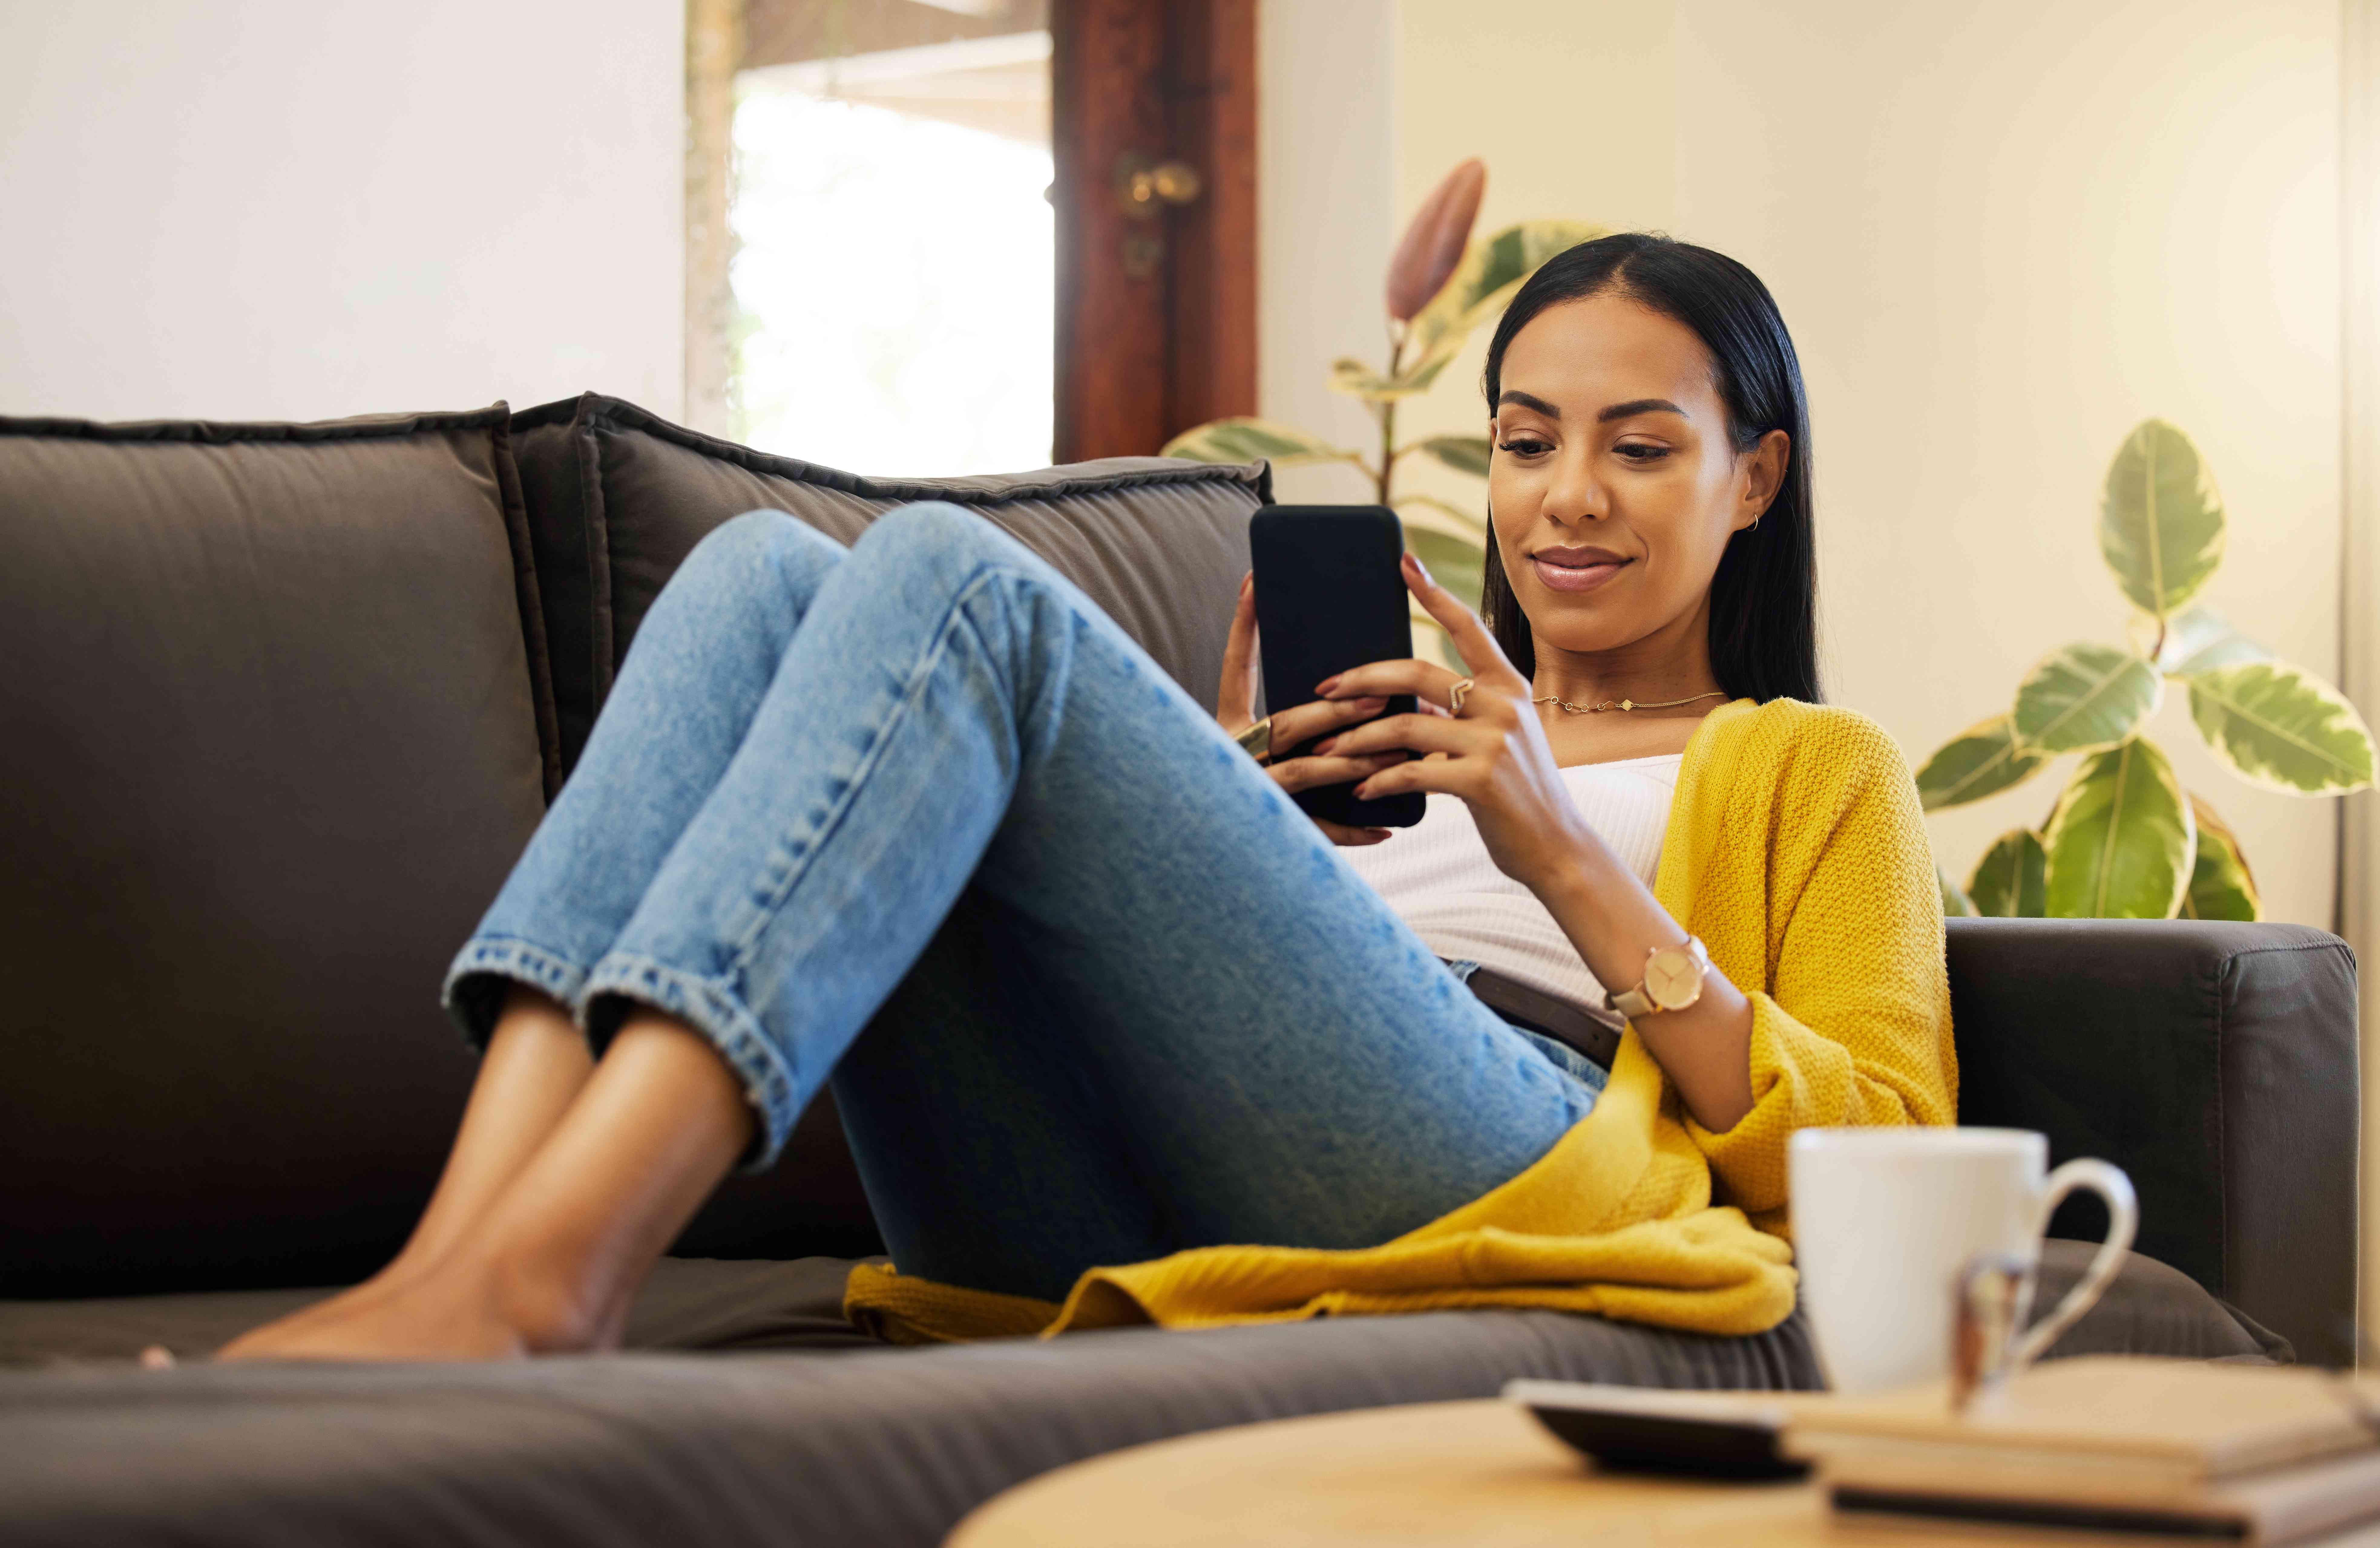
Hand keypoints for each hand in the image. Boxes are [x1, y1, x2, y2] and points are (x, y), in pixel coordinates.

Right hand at [1216, 573, 1410, 845]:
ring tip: (1397, 753)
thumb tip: (1321, 658)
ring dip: (1354, 761)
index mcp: (1223, 727)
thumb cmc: (1227, 788)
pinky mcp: (1266, 834)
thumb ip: (1276, 708)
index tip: (1256, 583)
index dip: (1243, 627)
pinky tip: (1387, 829)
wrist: (1192, 854)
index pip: (1234, 669)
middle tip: (1379, 692)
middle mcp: (1232, 758)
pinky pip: (1314, 831)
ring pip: (1303, 772)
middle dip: (1335, 709)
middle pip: (1285, 724)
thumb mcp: (1242, 738)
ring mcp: (1248, 795)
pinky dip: (1352, 831)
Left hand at [1311, 553, 1597, 889]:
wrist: (1556, 848)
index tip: (1403, 562)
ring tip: (1327, 751)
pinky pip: (1412, 773)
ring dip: (1357, 740)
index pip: (1467, 627)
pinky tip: (1361, 792)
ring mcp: (1494, 741)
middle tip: (1324, 688)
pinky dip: (1379, 782)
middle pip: (1416, 671)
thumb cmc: (1517, 796)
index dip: (1434, 594)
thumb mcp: (1496, 741)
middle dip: (1362, 678)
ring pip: (1404, 724)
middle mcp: (1503, 704)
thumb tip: (1402, 700)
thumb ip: (1458, 715)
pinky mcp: (1481, 780)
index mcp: (1508, 686)